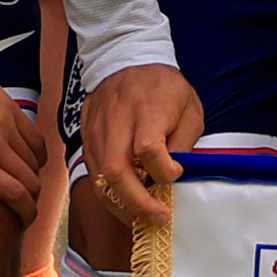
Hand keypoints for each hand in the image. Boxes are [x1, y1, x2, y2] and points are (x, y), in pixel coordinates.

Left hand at [0, 13, 48, 225]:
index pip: (15, 195)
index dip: (26, 214)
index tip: (23, 223)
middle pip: (30, 180)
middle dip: (31, 199)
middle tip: (21, 207)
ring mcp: (4, 121)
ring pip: (35, 158)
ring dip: (32, 174)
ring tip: (23, 183)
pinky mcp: (7, 102)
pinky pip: (33, 135)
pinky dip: (34, 151)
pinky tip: (24, 156)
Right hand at [77, 66, 200, 236]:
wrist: (124, 58)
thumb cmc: (164, 86)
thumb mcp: (189, 107)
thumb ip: (184, 142)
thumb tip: (175, 176)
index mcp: (145, 110)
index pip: (147, 150)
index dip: (163, 170)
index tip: (176, 173)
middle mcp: (116, 123)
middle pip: (117, 172)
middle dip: (138, 204)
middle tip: (160, 218)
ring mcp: (96, 133)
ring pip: (101, 180)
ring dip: (122, 206)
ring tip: (143, 218)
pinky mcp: (87, 140)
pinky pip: (93, 175)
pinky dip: (110, 196)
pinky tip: (127, 204)